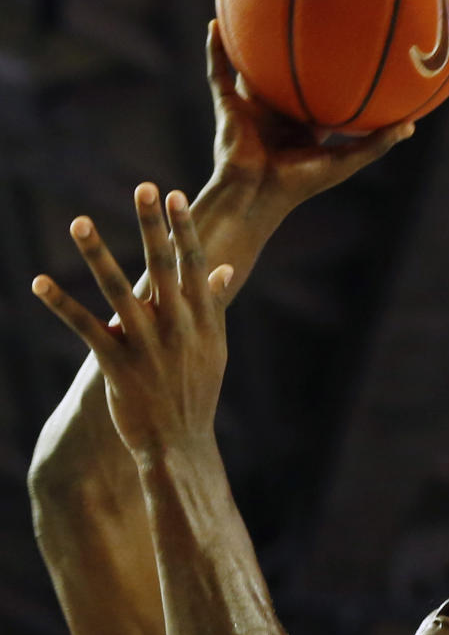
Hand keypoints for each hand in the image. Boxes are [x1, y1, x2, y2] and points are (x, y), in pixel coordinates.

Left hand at [32, 184, 232, 460]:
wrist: (179, 446)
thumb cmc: (196, 393)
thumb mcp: (215, 348)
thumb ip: (213, 305)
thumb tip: (224, 268)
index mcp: (202, 321)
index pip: (194, 266)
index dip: (183, 230)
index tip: (173, 195)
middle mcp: (176, 328)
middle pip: (163, 268)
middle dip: (152, 227)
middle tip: (143, 187)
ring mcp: (146, 345)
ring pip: (118, 291)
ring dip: (97, 254)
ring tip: (80, 221)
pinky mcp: (117, 365)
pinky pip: (85, 327)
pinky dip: (61, 304)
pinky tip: (38, 283)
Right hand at [207, 19, 414, 212]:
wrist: (256, 195)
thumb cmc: (300, 183)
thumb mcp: (344, 161)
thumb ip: (376, 143)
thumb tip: (412, 126)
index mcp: (304, 126)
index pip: (320, 94)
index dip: (332, 74)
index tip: (348, 46)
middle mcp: (277, 113)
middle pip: (285, 74)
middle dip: (293, 50)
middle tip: (311, 14)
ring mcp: (251, 107)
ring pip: (250, 67)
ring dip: (249, 41)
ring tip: (252, 5)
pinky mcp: (228, 105)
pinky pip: (218, 71)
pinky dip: (214, 48)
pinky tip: (215, 21)